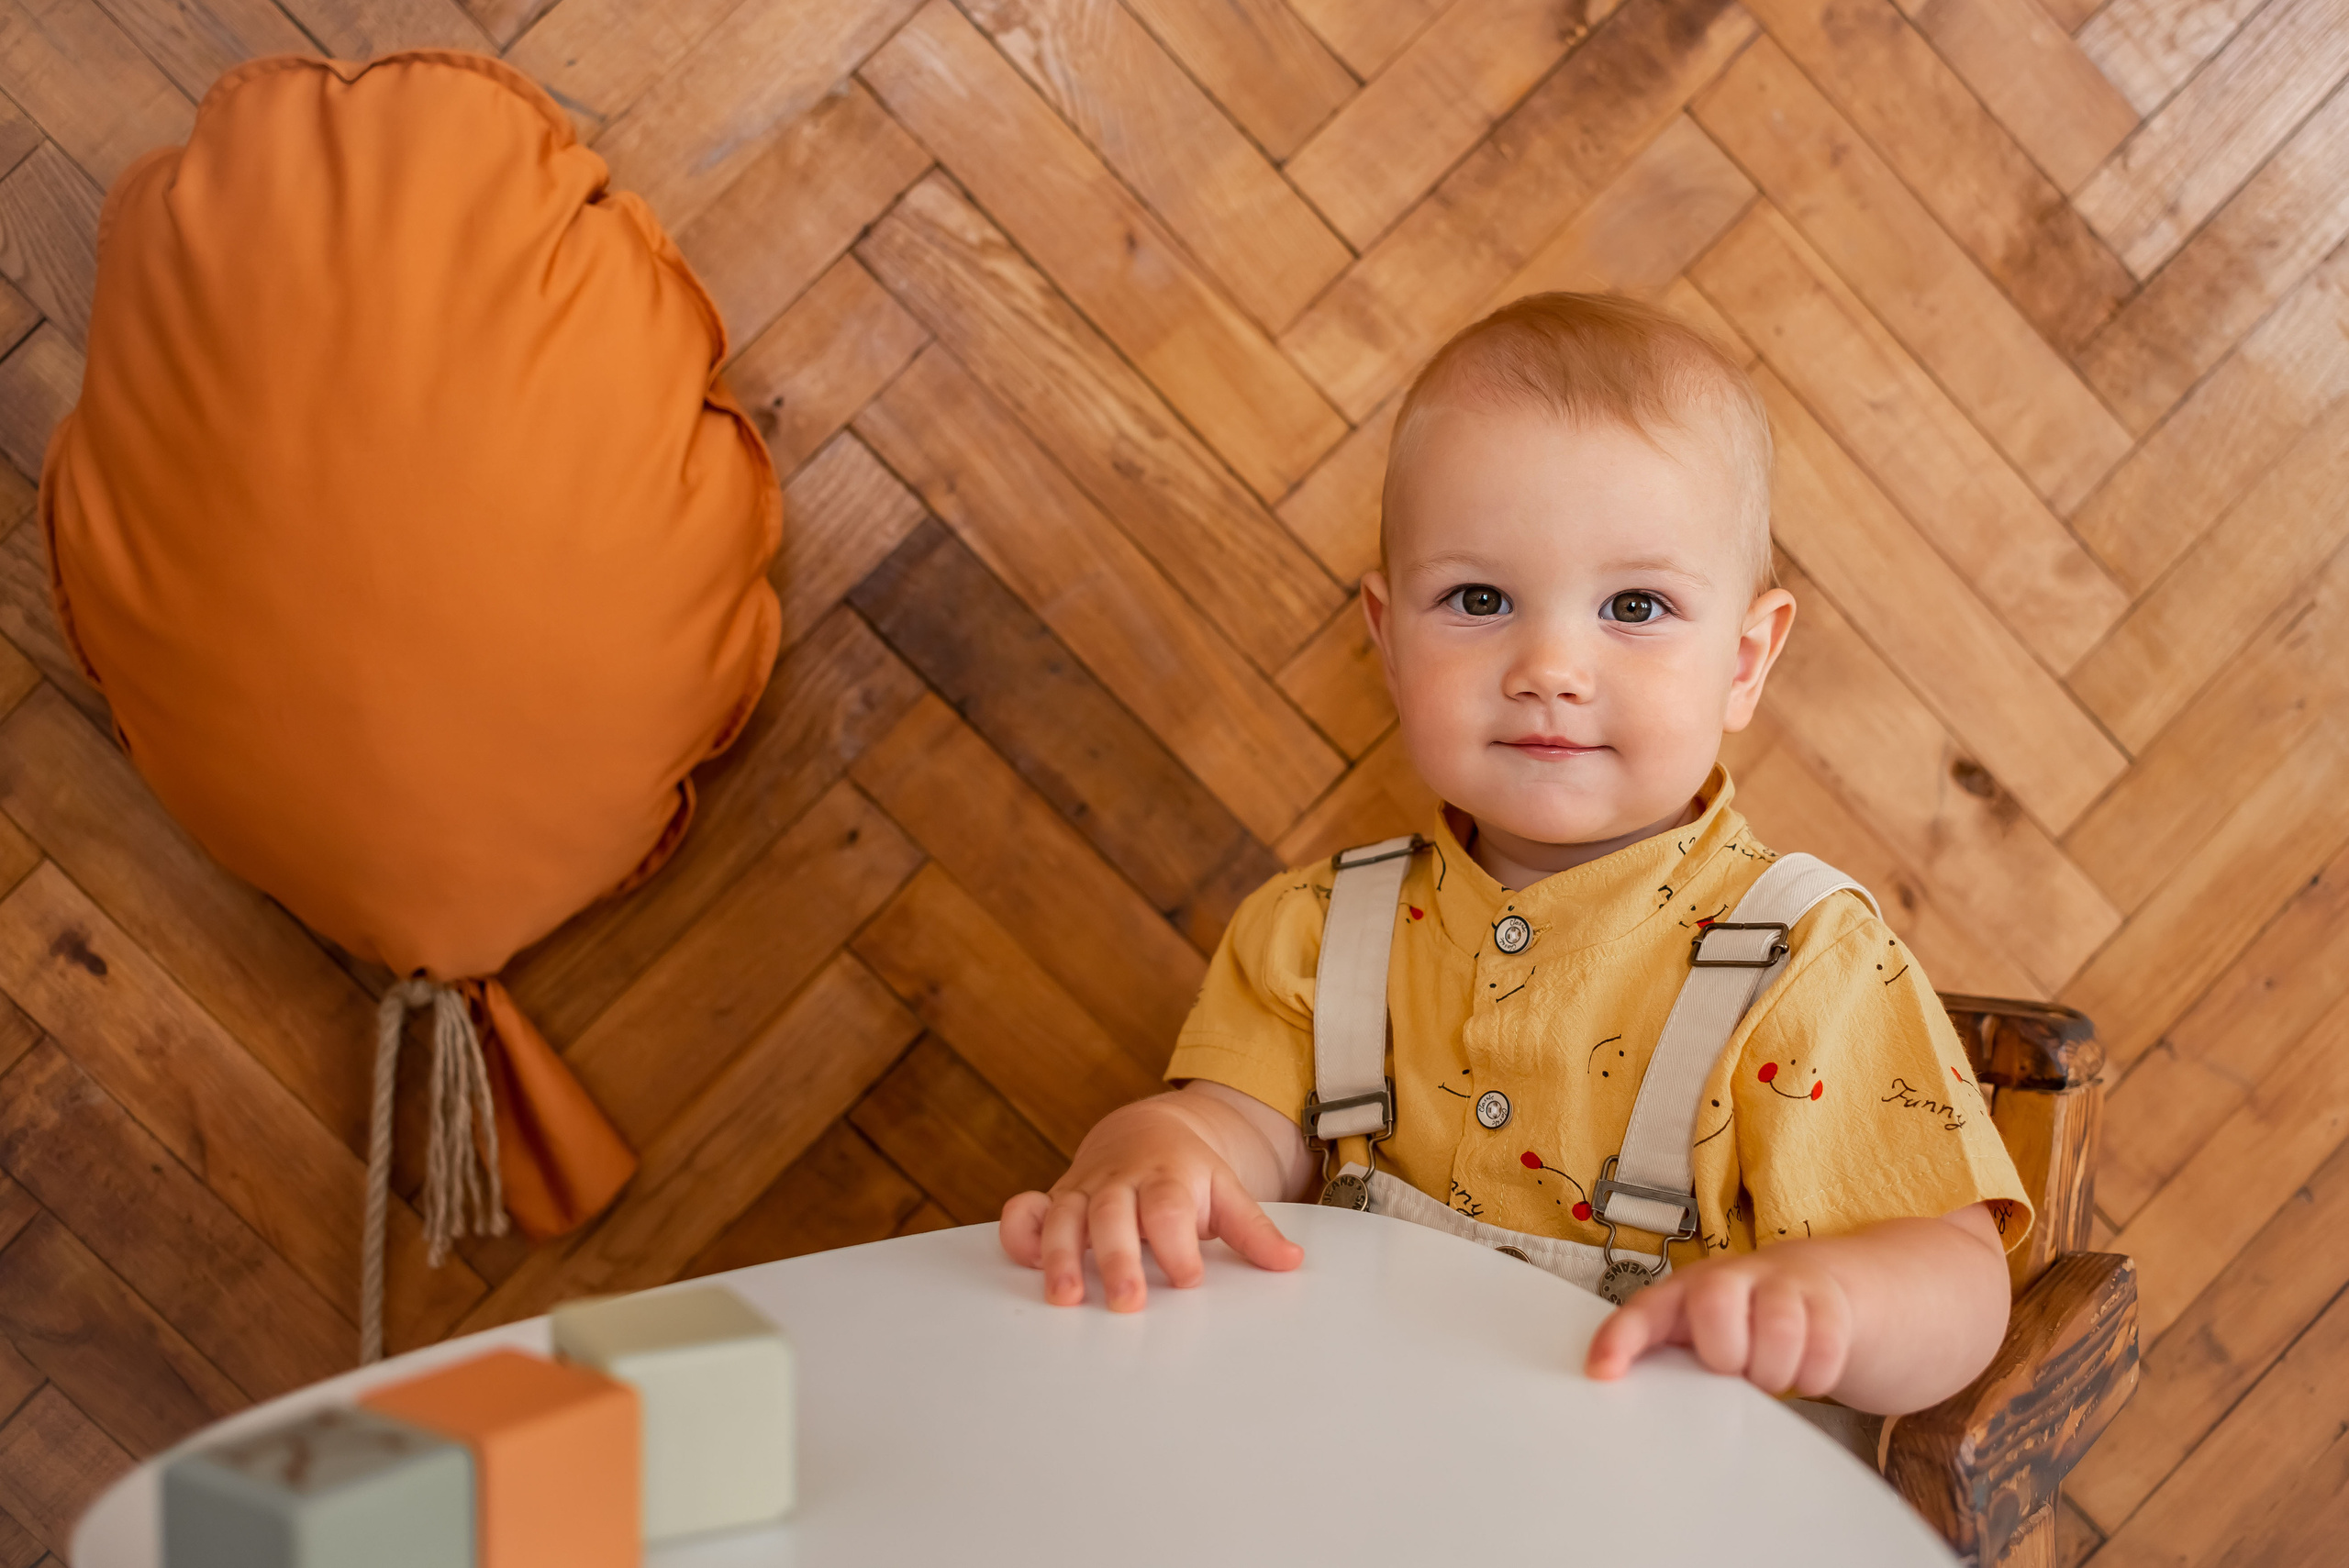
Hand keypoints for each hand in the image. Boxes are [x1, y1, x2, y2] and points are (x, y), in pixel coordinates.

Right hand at [999, 1089, 1304, 1311]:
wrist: (1145, 1131)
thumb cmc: (1186, 1172)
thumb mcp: (1224, 1191)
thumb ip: (1252, 1230)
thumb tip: (1291, 1262)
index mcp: (1167, 1176)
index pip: (1168, 1208)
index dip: (1176, 1243)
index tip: (1188, 1279)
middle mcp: (1120, 1182)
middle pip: (1113, 1214)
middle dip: (1117, 1257)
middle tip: (1126, 1302)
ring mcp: (1084, 1190)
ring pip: (1065, 1218)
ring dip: (1062, 1257)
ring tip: (1066, 1298)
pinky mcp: (1056, 1202)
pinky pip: (1027, 1213)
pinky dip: (1020, 1234)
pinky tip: (1025, 1266)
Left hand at [1583, 1245, 1852, 1397]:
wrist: (1819, 1289)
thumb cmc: (1743, 1324)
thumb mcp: (1702, 1338)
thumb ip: (1675, 1364)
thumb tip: (1645, 1410)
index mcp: (1683, 1293)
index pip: (1643, 1309)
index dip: (1621, 1337)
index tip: (1601, 1372)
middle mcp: (1728, 1278)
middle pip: (1715, 1303)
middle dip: (1726, 1352)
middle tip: (1734, 1369)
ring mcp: (1781, 1283)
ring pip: (1780, 1329)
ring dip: (1775, 1369)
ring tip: (1770, 1374)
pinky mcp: (1828, 1301)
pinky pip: (1825, 1347)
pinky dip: (1815, 1374)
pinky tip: (1805, 1370)